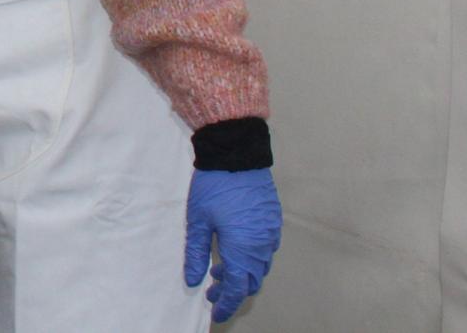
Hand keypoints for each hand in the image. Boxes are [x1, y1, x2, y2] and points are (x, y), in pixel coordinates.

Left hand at [185, 167, 281, 321]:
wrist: (236, 152)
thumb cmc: (214, 185)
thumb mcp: (197, 220)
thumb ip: (195, 254)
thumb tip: (193, 280)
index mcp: (242, 247)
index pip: (238, 288)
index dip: (227, 304)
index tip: (215, 312)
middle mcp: (262, 244)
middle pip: (252, 281)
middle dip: (233, 291)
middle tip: (213, 291)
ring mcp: (271, 231)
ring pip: (261, 266)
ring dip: (243, 274)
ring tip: (219, 269)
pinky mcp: (274, 219)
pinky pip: (267, 249)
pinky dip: (252, 258)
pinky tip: (235, 250)